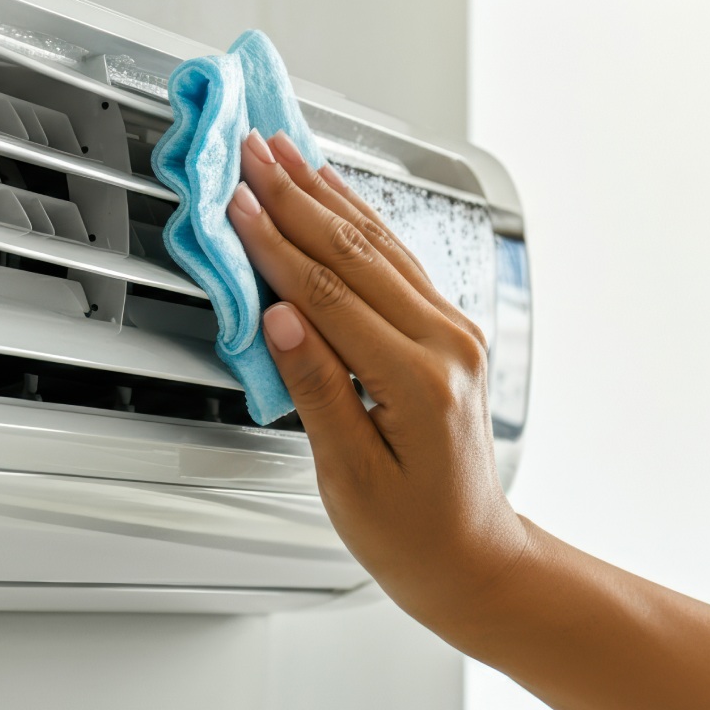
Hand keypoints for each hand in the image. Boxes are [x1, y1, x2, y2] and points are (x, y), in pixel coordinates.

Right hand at [226, 129, 527, 632]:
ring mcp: (455, 334)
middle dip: (297, 198)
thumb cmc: (413, 534)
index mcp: (420, 381)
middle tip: (252, 152)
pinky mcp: (451, 335)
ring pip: (381, 246)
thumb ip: (316, 388)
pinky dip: (361, 222)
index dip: (276, 245)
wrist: (472, 557)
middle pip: (356, 253)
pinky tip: (336, 196)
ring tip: (286, 154)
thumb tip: (279, 320)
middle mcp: (447, 345)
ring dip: (327, 196)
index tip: (238, 203)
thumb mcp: (348, 475)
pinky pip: (399, 262)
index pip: (329, 295)